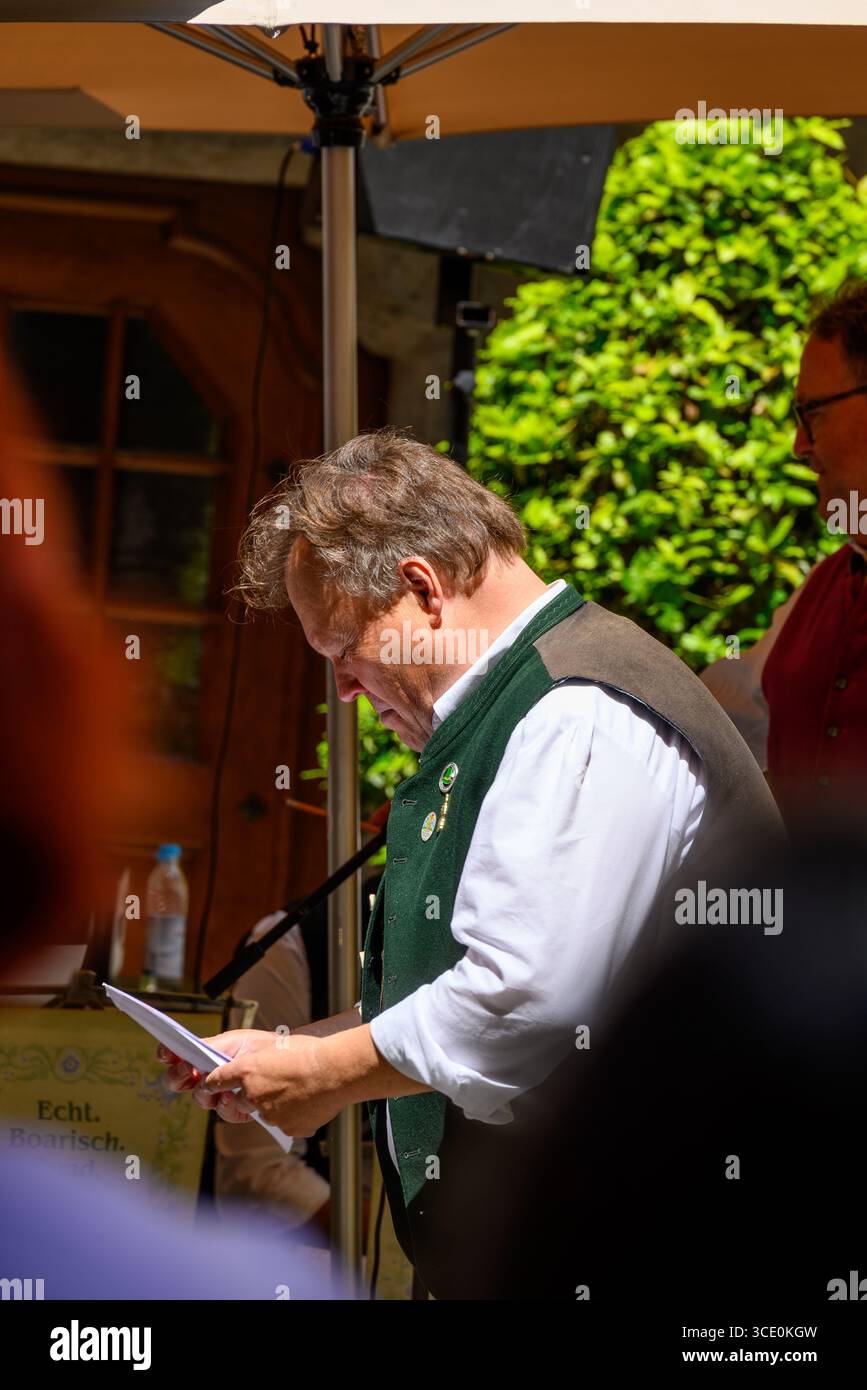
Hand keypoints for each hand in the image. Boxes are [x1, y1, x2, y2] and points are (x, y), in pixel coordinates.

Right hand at [157, 1029, 276, 1124]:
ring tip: (218, 1086)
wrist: (284, 1062)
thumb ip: (210, 1048)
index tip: (167, 1054)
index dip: (167, 1055)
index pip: (175, 1056)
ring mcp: (217, 1094)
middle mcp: (205, 1076)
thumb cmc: (258, 1047)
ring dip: (205, 1093)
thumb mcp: (234, 1041)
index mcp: (202, 1055)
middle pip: (177, 1081)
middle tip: (189, 1070)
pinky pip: (224, 1111)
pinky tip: (233, 1098)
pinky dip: (227, 1105)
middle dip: (178, 1076)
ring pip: (200, 1099)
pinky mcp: (234, 1109)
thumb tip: (190, 1063)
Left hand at [157, 1029, 341, 1136]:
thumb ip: (255, 1060)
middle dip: (249, 1096)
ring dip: (273, 1105)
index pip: (216, 1081)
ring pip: (262, 1113)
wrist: (336, 1071)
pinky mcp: (285, 1128)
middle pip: (238, 1102)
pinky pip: (283, 1124)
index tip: (213, 1086)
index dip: (213, 1084)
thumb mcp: (276, 1045)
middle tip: (272, 1084)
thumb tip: (244, 1069)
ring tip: (296, 1090)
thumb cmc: (310, 1052)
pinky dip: (292, 1115)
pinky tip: (306, 1101)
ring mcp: (268, 1114)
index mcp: (247, 1069)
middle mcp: (252, 1094)